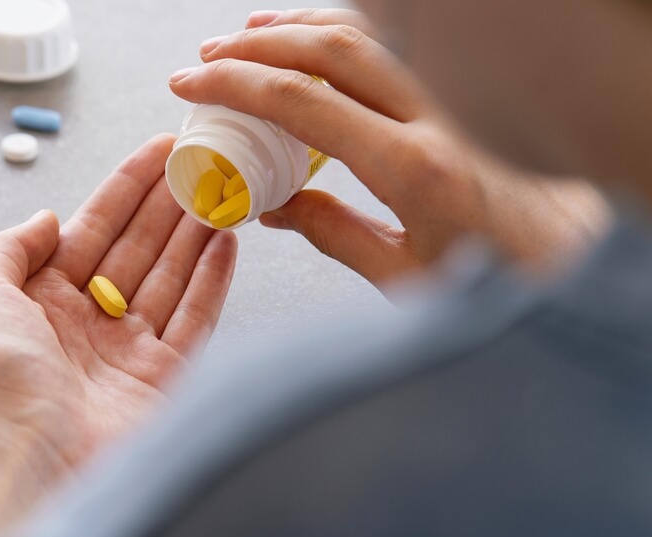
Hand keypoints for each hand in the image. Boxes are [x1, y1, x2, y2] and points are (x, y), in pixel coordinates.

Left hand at [0, 133, 236, 461]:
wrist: (29, 452)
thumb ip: (11, 246)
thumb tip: (47, 217)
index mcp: (43, 301)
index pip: (94, 229)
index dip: (126, 188)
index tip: (156, 152)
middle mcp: (88, 323)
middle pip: (137, 248)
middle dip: (168, 204)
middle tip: (198, 163)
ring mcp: (129, 351)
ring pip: (170, 277)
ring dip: (195, 232)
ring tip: (220, 191)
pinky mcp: (164, 377)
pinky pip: (194, 317)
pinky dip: (212, 279)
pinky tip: (225, 242)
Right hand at [169, 9, 608, 289]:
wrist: (571, 264)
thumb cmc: (497, 280)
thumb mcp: (401, 274)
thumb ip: (332, 233)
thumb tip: (273, 205)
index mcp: (413, 167)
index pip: (304, 101)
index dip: (235, 85)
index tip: (193, 84)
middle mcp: (438, 116)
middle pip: (329, 49)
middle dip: (255, 47)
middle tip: (207, 59)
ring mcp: (454, 97)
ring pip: (364, 33)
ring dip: (296, 28)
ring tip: (245, 39)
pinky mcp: (462, 95)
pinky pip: (394, 45)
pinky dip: (343, 33)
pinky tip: (314, 39)